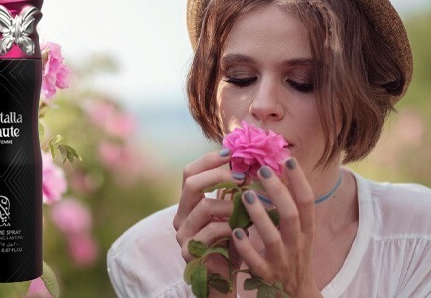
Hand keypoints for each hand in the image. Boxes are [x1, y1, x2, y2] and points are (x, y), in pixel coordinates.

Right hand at [173, 149, 241, 280]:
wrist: (226, 278)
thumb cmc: (231, 242)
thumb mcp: (232, 212)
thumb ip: (233, 191)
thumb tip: (249, 162)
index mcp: (188, 203)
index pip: (189, 172)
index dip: (208, 160)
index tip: (231, 153)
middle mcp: (181, 216)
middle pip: (191, 184)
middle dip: (219, 176)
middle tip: (243, 177)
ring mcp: (183, 234)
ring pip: (203, 207)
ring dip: (230, 204)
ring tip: (247, 207)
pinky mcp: (189, 251)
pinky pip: (209, 232)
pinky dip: (229, 227)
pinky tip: (242, 229)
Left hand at [231, 157, 321, 296]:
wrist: (296, 294)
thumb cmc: (293, 254)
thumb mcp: (299, 231)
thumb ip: (290, 206)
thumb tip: (280, 169)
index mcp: (306, 229)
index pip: (307, 201)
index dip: (299, 180)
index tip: (287, 159)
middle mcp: (297, 243)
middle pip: (291, 214)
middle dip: (277, 191)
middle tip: (262, 169)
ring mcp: (282, 260)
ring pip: (272, 237)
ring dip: (259, 215)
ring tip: (245, 195)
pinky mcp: (267, 276)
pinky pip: (256, 261)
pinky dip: (246, 247)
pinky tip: (236, 231)